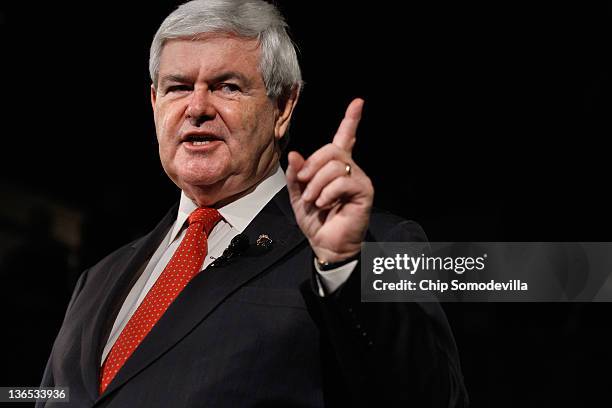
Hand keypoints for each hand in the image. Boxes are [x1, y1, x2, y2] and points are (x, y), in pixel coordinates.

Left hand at [286, 98, 373, 262]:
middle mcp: (350, 170)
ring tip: (313, 200)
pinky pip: (342, 180)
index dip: (351, 120)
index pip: (345, 138)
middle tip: (303, 183)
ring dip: (316, 183)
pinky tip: (324, 204)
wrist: (326, 246)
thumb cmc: (316, 222)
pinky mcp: (364, 192)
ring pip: (335, 165)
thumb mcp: (298, 196)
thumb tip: (294, 154)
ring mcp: (359, 180)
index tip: (358, 102)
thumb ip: (296, 175)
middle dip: (311, 165)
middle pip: (331, 149)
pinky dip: (326, 192)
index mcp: (335, 168)